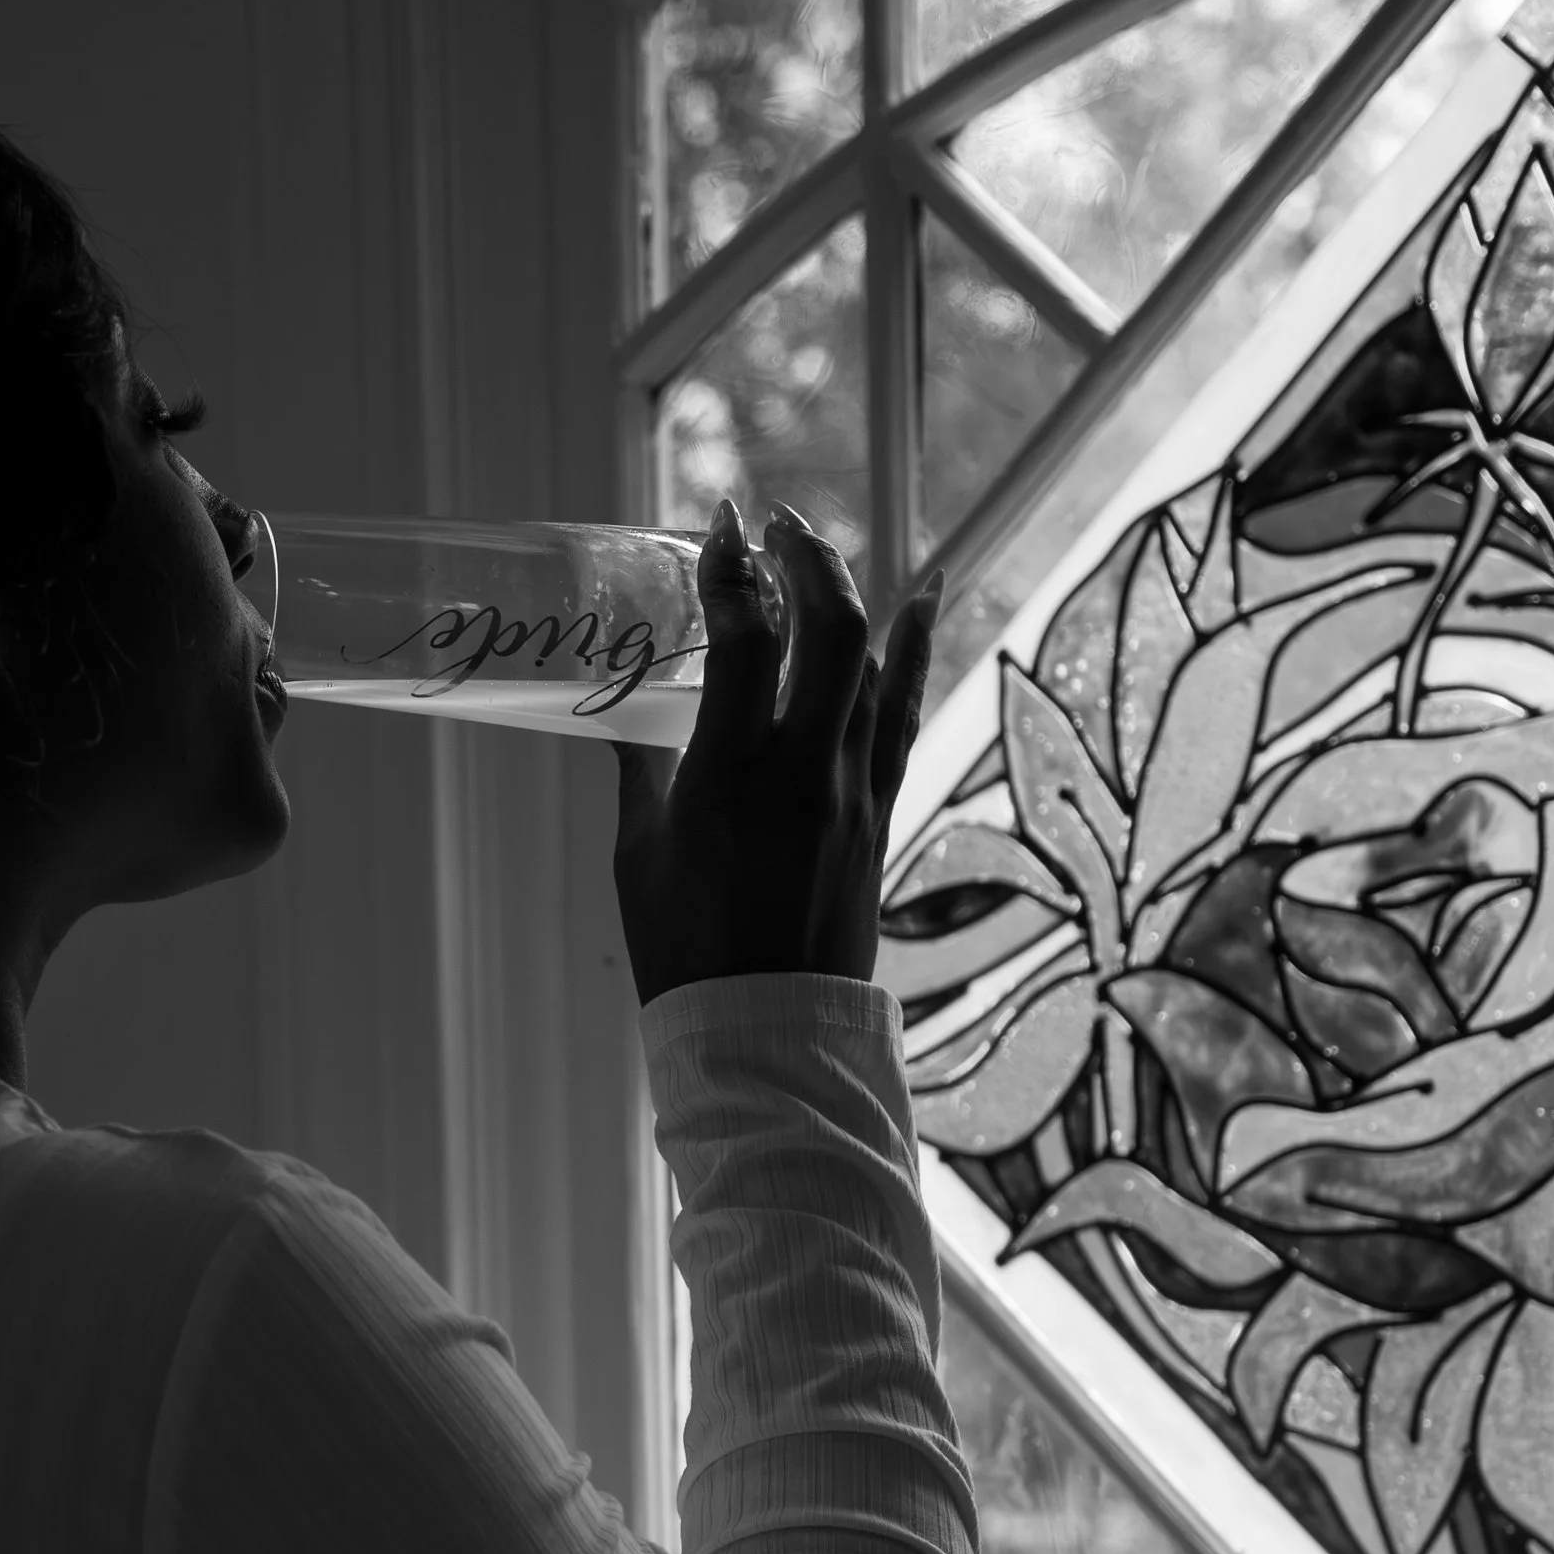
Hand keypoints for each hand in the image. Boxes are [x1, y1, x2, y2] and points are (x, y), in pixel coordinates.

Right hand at [610, 497, 941, 1009]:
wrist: (764, 1031)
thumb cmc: (683, 949)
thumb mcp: (637, 853)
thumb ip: (639, 769)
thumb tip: (626, 711)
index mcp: (728, 777)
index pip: (746, 639)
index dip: (732, 569)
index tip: (717, 526)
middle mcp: (803, 772)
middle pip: (829, 630)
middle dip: (804, 558)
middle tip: (773, 523)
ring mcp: (852, 791)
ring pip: (874, 660)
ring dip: (847, 588)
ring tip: (815, 547)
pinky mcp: (879, 813)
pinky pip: (902, 712)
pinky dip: (916, 645)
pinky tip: (927, 592)